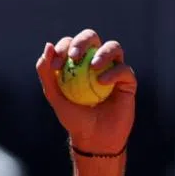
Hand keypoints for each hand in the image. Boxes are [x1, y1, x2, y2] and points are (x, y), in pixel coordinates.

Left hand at [36, 29, 136, 155]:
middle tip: (74, 55)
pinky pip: (123, 69)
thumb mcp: (54, 96)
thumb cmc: (73, 117)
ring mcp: (113, 68)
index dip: (63, 48)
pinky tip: (102, 82)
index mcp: (77, 62)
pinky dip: (113, 72)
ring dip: (102, 52)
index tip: (56, 65)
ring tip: (93, 66)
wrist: (94, 137)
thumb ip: (46, 73)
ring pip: (113, 47)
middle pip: (92, 38)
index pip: (71, 45)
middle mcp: (96, 61)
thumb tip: (48, 46)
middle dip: (82, 41)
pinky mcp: (128, 80)